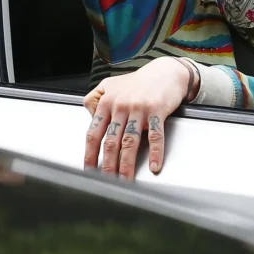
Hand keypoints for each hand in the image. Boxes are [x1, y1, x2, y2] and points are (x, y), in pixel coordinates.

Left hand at [83, 56, 196, 179]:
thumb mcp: (110, 85)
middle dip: (108, 165)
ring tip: (126, 180)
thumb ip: (95, 99)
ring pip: (130, 141)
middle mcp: (120, 105)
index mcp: (107, 102)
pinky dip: (155, 153)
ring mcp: (138, 108)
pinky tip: (153, 166)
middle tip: (107, 181)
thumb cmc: (138, 82)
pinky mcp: (157, 110)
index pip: (94, 132)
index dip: (90, 153)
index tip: (88, 169)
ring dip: (127, 164)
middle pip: (111, 141)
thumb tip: (89, 118)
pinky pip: (155, 135)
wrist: (164, 72)